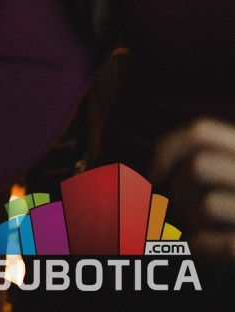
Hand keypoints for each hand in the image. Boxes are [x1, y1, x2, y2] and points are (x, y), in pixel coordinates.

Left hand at [151, 119, 234, 260]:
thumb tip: (152, 172)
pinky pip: (224, 244)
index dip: (168, 149)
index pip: (202, 132)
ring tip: (198, 229)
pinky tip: (199, 248)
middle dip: (178, 191)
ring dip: (192, 220)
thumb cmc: (228, 206)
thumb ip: (200, 161)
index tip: (154, 174)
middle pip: (199, 167)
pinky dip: (202, 246)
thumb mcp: (222, 173)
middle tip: (178, 211)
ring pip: (208, 205)